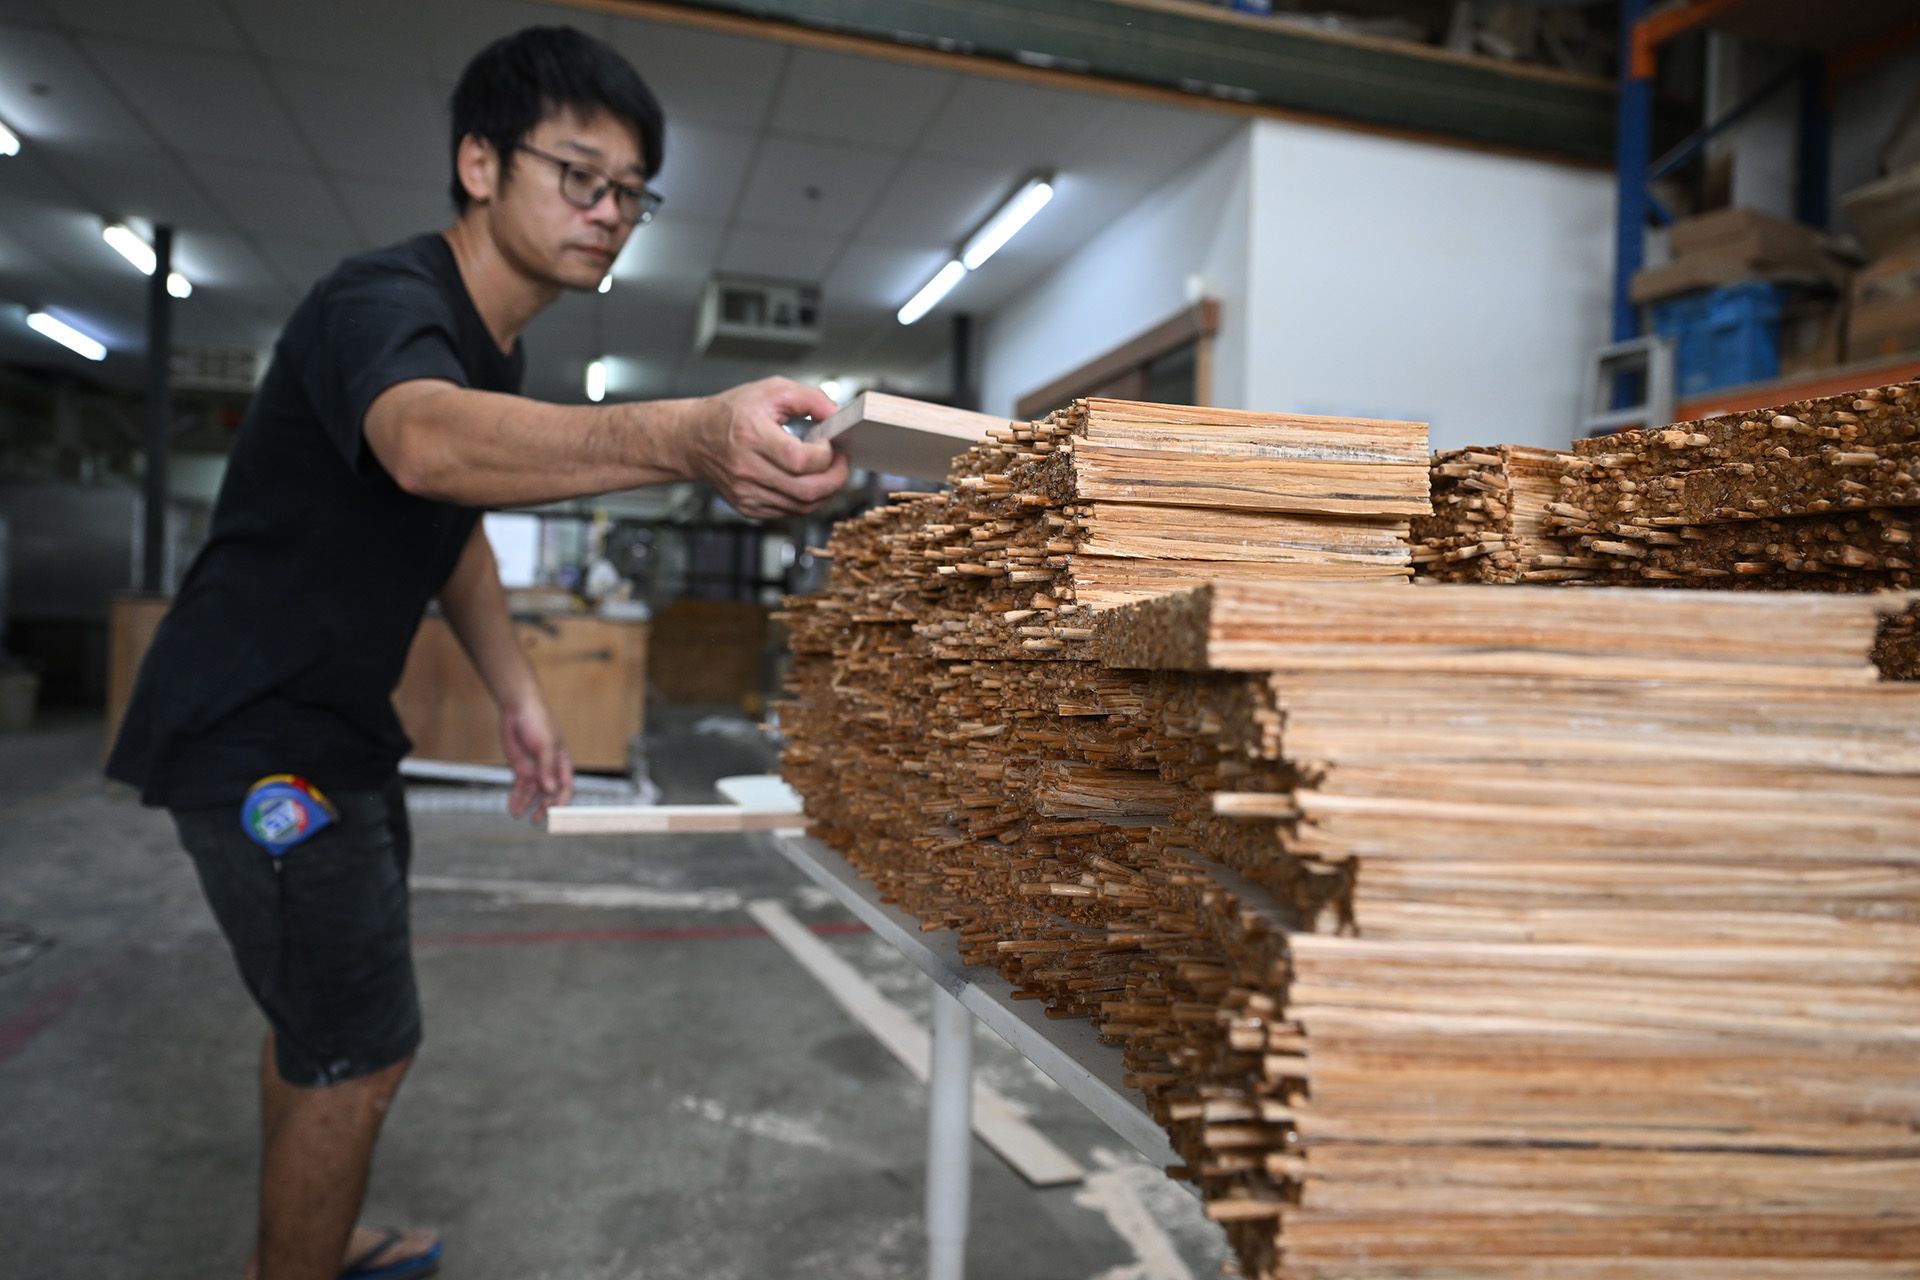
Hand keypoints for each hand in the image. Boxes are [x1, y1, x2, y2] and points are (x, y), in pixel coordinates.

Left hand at [500, 695, 573, 821]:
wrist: (517, 708)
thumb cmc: (538, 721)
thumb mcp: (545, 745)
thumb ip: (546, 769)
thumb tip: (549, 790)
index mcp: (561, 761)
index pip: (565, 786)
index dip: (561, 801)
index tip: (555, 813)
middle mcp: (549, 768)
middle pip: (549, 793)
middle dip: (543, 807)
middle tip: (536, 819)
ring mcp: (534, 768)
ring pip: (532, 793)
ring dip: (527, 804)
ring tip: (519, 815)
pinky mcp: (521, 767)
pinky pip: (519, 787)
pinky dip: (516, 797)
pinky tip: (513, 807)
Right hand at [688, 377, 850, 518]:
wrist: (695, 438)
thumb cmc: (733, 412)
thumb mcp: (772, 390)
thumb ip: (811, 398)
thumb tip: (839, 416)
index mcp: (750, 436)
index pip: (800, 460)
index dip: (826, 456)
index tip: (832, 445)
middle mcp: (746, 469)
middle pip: (806, 491)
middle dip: (836, 479)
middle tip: (843, 463)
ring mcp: (746, 493)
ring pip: (802, 507)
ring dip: (825, 491)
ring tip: (828, 472)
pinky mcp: (748, 507)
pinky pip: (789, 512)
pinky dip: (807, 500)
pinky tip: (808, 482)